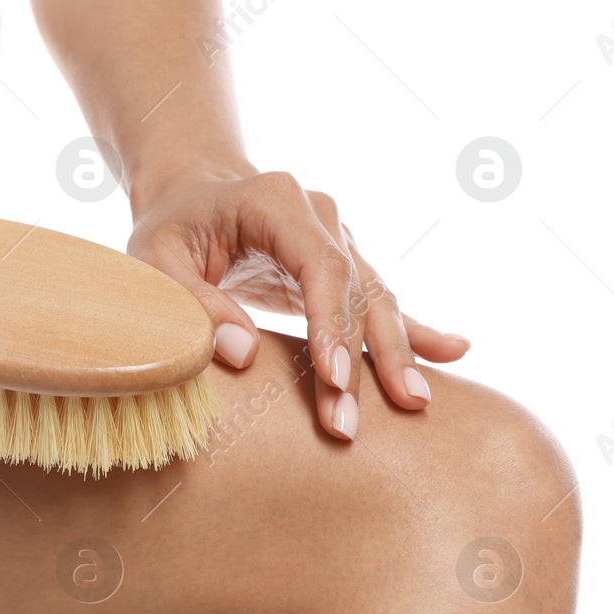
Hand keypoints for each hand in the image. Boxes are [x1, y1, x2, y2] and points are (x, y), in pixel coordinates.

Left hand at [127, 170, 469, 440]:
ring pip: (375, 301)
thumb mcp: (155, 257)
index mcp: (278, 202)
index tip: (334, 378)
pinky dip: (417, 329)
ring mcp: (339, 240)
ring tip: (413, 405)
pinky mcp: (343, 267)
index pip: (320, 266)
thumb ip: (193, 301)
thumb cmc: (170, 225)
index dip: (330, 324)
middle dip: (359, 359)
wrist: (192, 191)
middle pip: (353, 292)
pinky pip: (383, 301)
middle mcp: (321, 217)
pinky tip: (457, 350)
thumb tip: (242, 354)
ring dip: (391, 356)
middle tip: (351, 422)